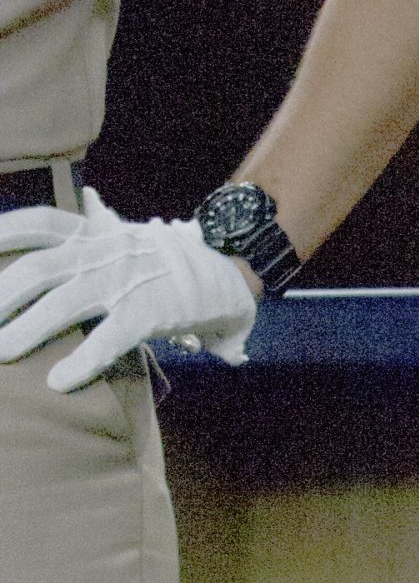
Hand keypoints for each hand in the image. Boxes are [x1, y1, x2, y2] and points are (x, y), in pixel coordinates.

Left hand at [0, 187, 258, 390]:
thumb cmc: (175, 263)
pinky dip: (82, 361)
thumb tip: (88, 200)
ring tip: (0, 353)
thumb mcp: (131, 238)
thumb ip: (103, 227)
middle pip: (39, 268)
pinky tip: (58, 382)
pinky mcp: (151, 312)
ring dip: (25, 330)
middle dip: (2, 295)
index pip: (39, 224)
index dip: (4, 233)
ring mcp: (126, 282)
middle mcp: (104, 253)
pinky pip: (110, 338)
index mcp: (96, 236)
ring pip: (64, 303)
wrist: (230, 273)